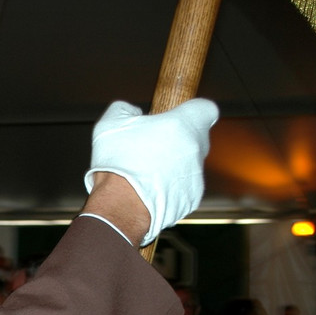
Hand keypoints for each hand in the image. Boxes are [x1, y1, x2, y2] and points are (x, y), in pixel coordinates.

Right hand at [84, 98, 218, 245]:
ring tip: (146, 172)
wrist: (121, 205)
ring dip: (173, 165)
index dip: (192, 110)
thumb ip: (125, 108)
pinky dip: (171, 187)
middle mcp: (196, 149)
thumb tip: (132, 111)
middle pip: (197, 137)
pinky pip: (184, 187)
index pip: (206, 108)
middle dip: (178, 139)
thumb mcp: (109, 124)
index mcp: (183, 124)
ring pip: (190, 164)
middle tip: (152, 145)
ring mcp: (196, 176)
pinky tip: (150, 190)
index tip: (179, 115)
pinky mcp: (192, 199)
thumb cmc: (119, 164)